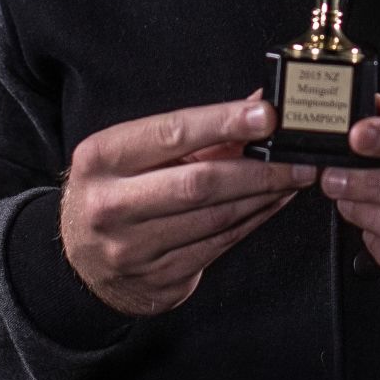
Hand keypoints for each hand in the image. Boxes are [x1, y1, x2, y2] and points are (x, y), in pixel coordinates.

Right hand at [61, 94, 314, 316]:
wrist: (80, 262)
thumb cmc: (115, 192)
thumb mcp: (135, 154)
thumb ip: (196, 130)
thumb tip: (259, 102)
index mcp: (102, 158)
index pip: (172, 133)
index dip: (224, 122)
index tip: (267, 115)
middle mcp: (111, 203)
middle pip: (199, 182)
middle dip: (259, 168)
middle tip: (298, 157)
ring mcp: (133, 246)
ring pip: (216, 216)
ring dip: (264, 195)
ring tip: (294, 177)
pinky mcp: (159, 277)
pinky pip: (219, 244)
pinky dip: (253, 220)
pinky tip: (273, 202)